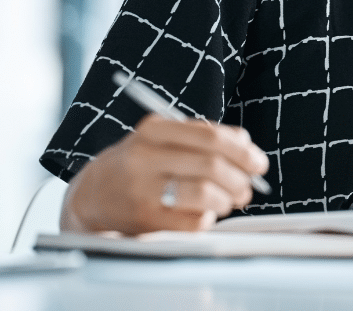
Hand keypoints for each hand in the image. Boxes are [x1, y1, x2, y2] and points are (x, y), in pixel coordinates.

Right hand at [62, 114, 269, 234]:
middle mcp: (145, 158)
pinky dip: (208, 218)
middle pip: (211, 166)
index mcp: (154, 130)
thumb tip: (246, 145)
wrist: (93, 194)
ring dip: (227, 199)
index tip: (258, 162)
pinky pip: (193, 222)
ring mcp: (143, 190)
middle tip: (248, 187)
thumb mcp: (164, 137)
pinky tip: (206, 214)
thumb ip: (204, 136)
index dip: (242, 151)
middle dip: (240, 178)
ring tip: (230, 200)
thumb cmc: (140, 162)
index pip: (210, 137)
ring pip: (204, 194)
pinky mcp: (145, 220)